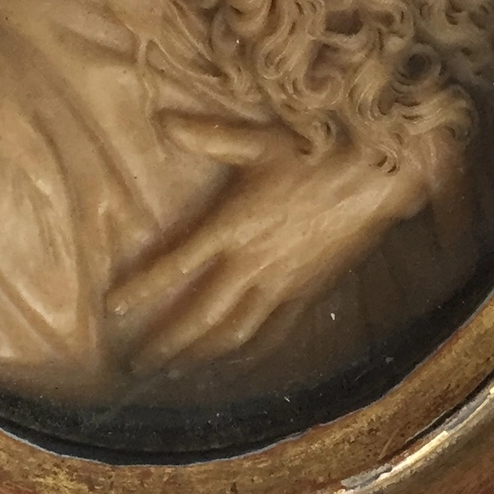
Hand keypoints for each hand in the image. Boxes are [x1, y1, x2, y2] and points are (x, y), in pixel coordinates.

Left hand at [107, 114, 467, 370]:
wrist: (380, 178)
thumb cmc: (317, 153)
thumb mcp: (260, 141)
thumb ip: (210, 136)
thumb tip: (163, 121)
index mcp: (234, 226)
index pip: (177, 264)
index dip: (144, 288)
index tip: (113, 310)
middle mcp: (252, 264)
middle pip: (199, 314)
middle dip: (165, 343)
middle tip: (135, 365)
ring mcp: (282, 285)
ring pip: (234, 332)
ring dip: (200, 355)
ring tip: (173, 372)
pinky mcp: (308, 294)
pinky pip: (273, 334)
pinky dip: (248, 354)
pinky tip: (233, 364)